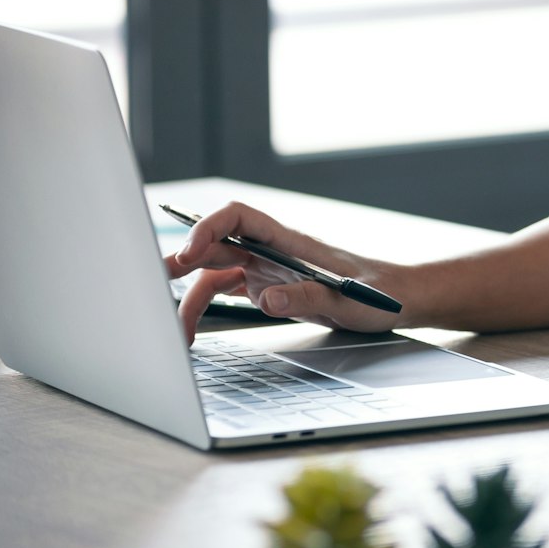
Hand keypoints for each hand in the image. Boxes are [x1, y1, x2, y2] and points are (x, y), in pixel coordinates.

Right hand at [164, 200, 409, 341]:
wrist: (397, 301)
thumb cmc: (380, 294)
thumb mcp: (348, 301)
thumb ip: (308, 298)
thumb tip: (268, 298)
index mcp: (290, 243)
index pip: (241, 217)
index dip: (210, 226)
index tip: (190, 250)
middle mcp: (272, 252)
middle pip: (217, 244)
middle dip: (182, 259)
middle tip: (151, 283)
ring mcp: (266, 269)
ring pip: (214, 273)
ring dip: (187, 295)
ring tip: (171, 328)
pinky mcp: (266, 288)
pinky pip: (224, 292)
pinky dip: (203, 308)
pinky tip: (190, 331)